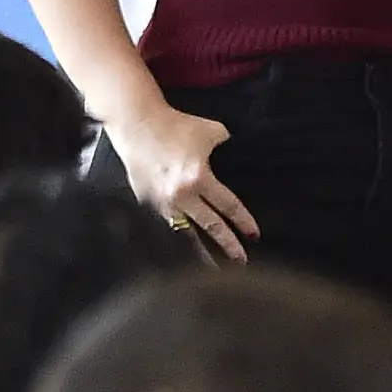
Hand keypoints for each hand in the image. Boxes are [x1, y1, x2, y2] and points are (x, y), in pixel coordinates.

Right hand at [107, 103, 255, 262]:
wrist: (137, 123)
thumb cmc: (173, 125)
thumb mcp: (210, 130)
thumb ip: (226, 142)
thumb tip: (236, 149)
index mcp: (199, 177)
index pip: (228, 205)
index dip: (244, 222)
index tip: (254, 236)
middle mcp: (181, 195)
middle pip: (211, 227)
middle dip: (228, 246)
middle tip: (241, 261)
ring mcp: (162, 202)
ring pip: (186, 234)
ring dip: (200, 253)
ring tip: (212, 268)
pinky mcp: (146, 202)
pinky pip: (165, 226)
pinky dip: (176, 238)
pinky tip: (182, 251)